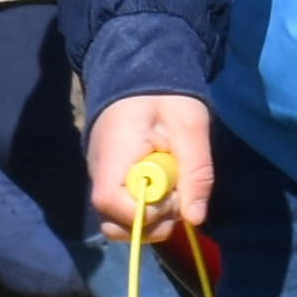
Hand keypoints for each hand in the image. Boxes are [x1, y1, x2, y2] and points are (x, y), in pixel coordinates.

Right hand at [86, 95, 214, 239]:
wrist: (143, 73)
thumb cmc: (167, 96)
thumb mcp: (191, 128)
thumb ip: (196, 173)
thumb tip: (194, 218)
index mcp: (114, 155)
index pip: (110, 203)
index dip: (144, 212)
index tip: (173, 195)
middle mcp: (100, 172)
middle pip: (113, 222)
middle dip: (151, 223)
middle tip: (178, 195)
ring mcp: (103, 179)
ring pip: (119, 222)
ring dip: (152, 220)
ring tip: (174, 191)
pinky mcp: (113, 182)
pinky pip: (125, 210)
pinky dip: (148, 210)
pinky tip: (166, 189)